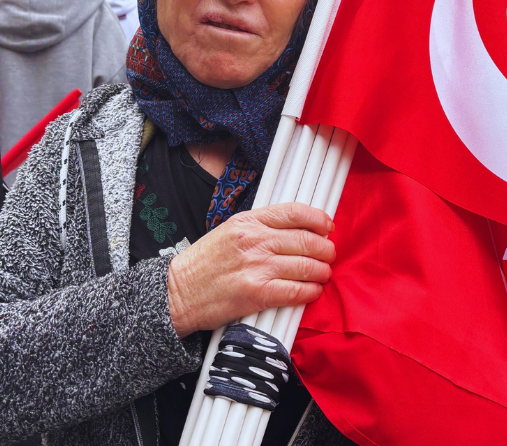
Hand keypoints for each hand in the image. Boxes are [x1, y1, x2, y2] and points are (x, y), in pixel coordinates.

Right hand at [167, 202, 334, 336]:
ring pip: (307, 266)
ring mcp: (257, 267)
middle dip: (326, 250)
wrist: (178, 292)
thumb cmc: (204, 263)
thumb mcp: (229, 231)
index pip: (295, 212)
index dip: (319, 219)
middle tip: (329, 255)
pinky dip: (310, 292)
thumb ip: (261, 227)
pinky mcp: (258, 294)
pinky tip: (312, 291)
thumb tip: (296, 229)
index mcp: (248, 221)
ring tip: (323, 274)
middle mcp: (255, 241)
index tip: (328, 227)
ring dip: (322, 272)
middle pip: (307, 241)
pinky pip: (297, 291)